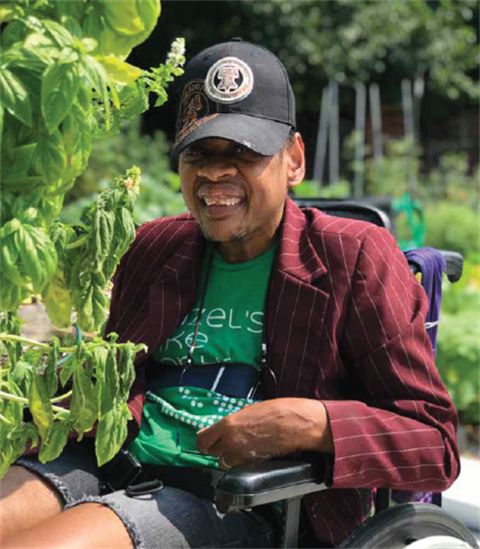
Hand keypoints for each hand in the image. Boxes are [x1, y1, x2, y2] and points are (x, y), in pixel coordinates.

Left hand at [196, 398, 332, 469]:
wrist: (295, 423)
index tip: (206, 442)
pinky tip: (253, 452)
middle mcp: (231, 442)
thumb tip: (221, 429)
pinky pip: (240, 467)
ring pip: (225, 463)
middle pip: (212, 454)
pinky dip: (243, 463)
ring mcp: (242, 455)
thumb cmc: (275, 411)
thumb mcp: (248, 411)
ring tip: (243, 448)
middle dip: (217, 450)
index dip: (204, 442)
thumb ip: (231, 422)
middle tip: (226, 444)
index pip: (202, 441)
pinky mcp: (253, 465)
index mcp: (227, 424)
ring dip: (230, 458)